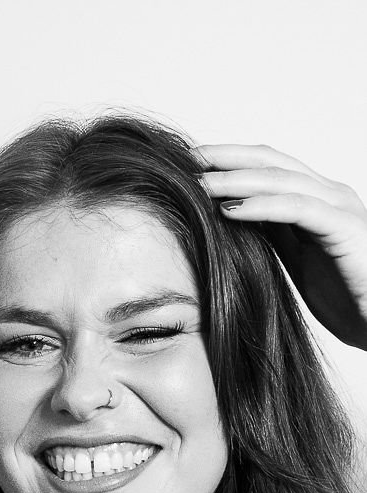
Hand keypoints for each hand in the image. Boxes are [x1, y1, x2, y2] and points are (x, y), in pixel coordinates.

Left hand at [195, 144, 366, 348]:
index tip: (190, 164)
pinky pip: (297, 209)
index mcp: (316, 199)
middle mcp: (328, 194)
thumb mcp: (296, 259)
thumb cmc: (345, 295)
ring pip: (281, 180)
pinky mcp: (344, 228)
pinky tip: (230, 210)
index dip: (228, 161)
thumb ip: (271, 234)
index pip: (266, 166)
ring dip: (236, 179)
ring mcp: (338, 207)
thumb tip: (230, 218)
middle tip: (186, 160)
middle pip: (270, 161)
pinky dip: (261, 207)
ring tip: (199, 184)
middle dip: (226, 158)